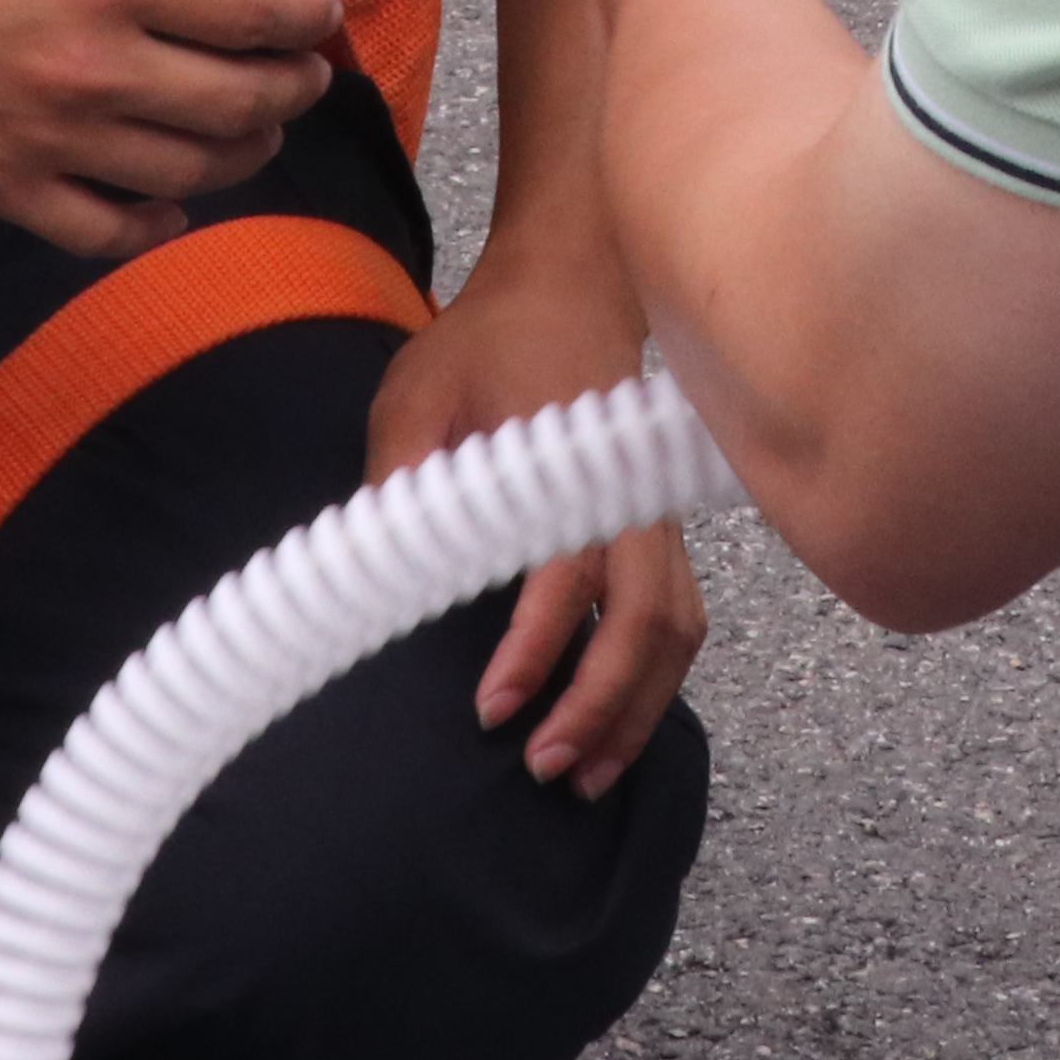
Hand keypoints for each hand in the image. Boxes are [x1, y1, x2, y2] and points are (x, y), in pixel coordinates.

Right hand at [0, 0, 341, 257]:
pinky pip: (102, 230)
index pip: (252, 10)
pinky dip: (150, 226)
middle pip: (239, 99)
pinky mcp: (2, 189)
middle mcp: (97, 66)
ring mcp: (51, 138)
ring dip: (242, 155)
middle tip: (304, 77)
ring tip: (255, 135)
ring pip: (188, 171)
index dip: (305, 15)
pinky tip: (170, 210)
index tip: (322, 13)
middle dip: (291, 89)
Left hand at [368, 256, 703, 794]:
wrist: (567, 284)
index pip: (569, 577)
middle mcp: (630, 497)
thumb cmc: (489, 339)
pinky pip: (679, 617)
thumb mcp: (417, 388)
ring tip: (584, 775)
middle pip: (650, 622)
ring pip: (678, 630)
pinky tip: (616, 728)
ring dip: (638, 708)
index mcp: (574, 464)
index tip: (491, 707)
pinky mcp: (656, 529)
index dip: (537, 651)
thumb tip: (380, 557)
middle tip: (542, 765)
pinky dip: (656, 680)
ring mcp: (654, 515)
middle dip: (603, 707)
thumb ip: (403, 469)